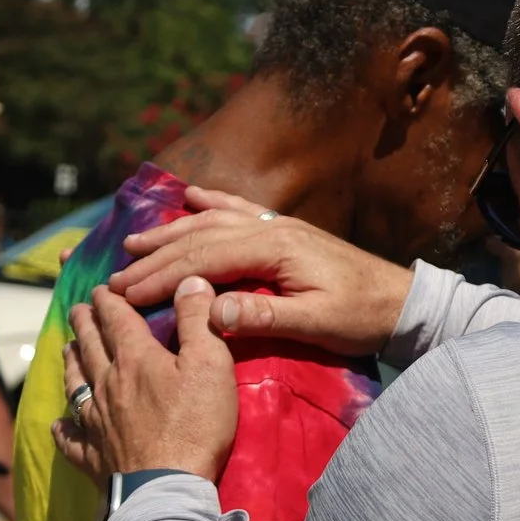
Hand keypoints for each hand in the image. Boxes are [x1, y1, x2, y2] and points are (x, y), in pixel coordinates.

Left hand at [52, 279, 237, 483]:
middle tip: (78, 309)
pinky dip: (63, 426)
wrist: (167, 486)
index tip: (103, 287)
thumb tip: (189, 279)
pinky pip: (70, 436)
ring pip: (74, 382)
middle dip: (84, 323)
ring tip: (66, 349)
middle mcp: (106, 382)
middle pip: (89, 345)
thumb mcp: (210, 365)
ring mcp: (94, 419)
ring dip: (70, 361)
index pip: (116, 318)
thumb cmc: (195, 424)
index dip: (109, 299)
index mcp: (134, 357)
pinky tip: (59, 422)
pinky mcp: (92, 453)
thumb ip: (198, 320)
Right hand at [108, 186, 413, 357]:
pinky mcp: (289, 232)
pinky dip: (212, 202)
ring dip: (172, 231)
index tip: (126, 293)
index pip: (205, 258)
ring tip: (135, 242)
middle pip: (201, 238)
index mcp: (276, 249)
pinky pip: (241, 210)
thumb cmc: (364, 317)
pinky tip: (191, 196)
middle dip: (155, 258)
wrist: (404, 302)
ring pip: (213, 221)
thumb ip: (264, 318)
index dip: (162, 276)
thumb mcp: (317, 324)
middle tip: (115, 278)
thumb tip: (209, 314)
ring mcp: (281, 227)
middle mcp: (274, 229)